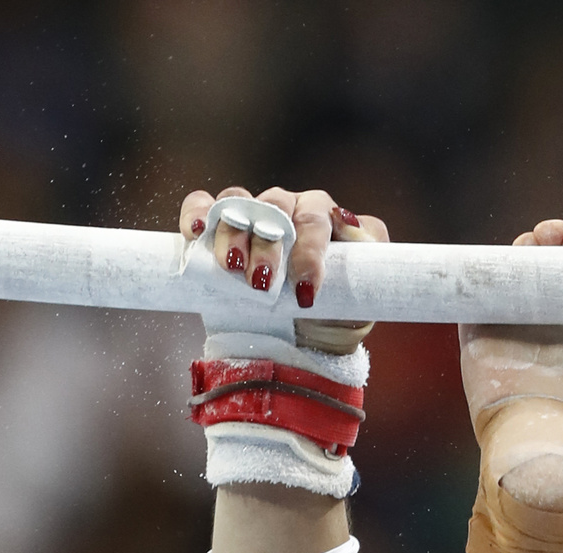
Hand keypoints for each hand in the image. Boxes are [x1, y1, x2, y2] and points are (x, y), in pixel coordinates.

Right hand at [178, 186, 388, 354]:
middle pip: (275, 208)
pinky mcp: (221, 229)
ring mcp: (254, 215)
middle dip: (268, 246)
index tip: (304, 290)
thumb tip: (353, 229)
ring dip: (233, 233)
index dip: (308, 251)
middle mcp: (289, 208)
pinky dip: (198, 211)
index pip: (316, 218)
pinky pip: (205, 205)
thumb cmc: (334, 313)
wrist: (301, 340)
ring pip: (240, 203)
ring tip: (230, 266)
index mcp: (325, 217)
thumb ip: (366, 259)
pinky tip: (196, 230)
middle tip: (261, 282)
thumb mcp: (361, 293)